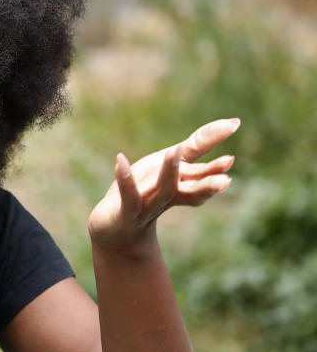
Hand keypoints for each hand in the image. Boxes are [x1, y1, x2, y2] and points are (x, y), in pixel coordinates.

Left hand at [88, 119, 238, 251]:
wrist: (116, 229)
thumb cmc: (145, 191)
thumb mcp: (170, 164)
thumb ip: (198, 145)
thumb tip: (233, 122)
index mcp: (182, 184)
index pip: (202, 173)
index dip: (216, 165)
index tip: (232, 154)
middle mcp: (169, 196)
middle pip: (192, 190)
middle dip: (208, 186)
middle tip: (226, 181)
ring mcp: (148, 205)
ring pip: (163, 190)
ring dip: (170, 172)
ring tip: (174, 152)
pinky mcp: (126, 212)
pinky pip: (128, 195)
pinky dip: (126, 179)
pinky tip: (120, 160)